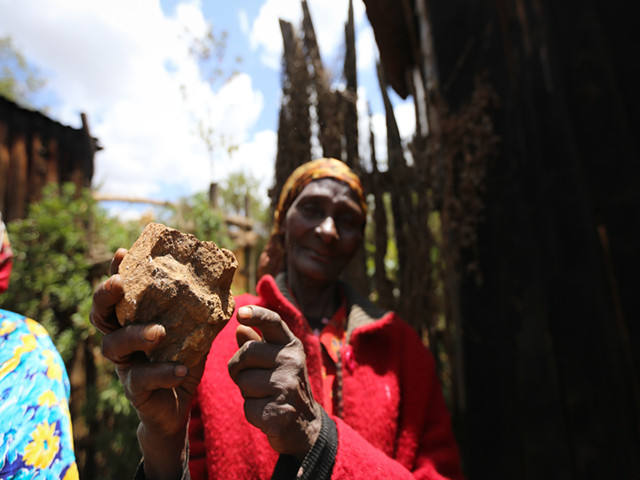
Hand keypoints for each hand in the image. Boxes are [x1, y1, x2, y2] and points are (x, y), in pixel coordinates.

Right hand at [90, 248, 200, 478]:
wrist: (178, 408)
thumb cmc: (182, 363)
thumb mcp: (194, 335)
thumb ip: (202, 314)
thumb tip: (228, 285)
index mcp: (135, 322)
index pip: (120, 294)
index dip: (116, 272)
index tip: (122, 252)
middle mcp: (122, 341)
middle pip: (100, 315)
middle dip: (106, 297)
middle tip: (119, 284)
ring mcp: (125, 366)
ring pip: (113, 346)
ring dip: (135, 334)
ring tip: (159, 331)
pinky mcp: (134, 391)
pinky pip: (141, 380)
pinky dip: (162, 372)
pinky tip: (181, 369)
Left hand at [228, 306, 322, 460]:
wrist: (305, 425)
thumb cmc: (282, 386)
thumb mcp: (274, 362)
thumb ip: (257, 344)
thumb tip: (240, 326)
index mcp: (291, 346)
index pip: (273, 322)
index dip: (257, 314)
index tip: (240, 313)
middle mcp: (293, 362)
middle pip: (246, 353)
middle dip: (238, 368)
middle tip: (250, 379)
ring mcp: (287, 386)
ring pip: (244, 381)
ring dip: (246, 392)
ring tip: (264, 396)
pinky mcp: (279, 411)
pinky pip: (247, 406)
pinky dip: (252, 412)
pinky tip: (267, 412)